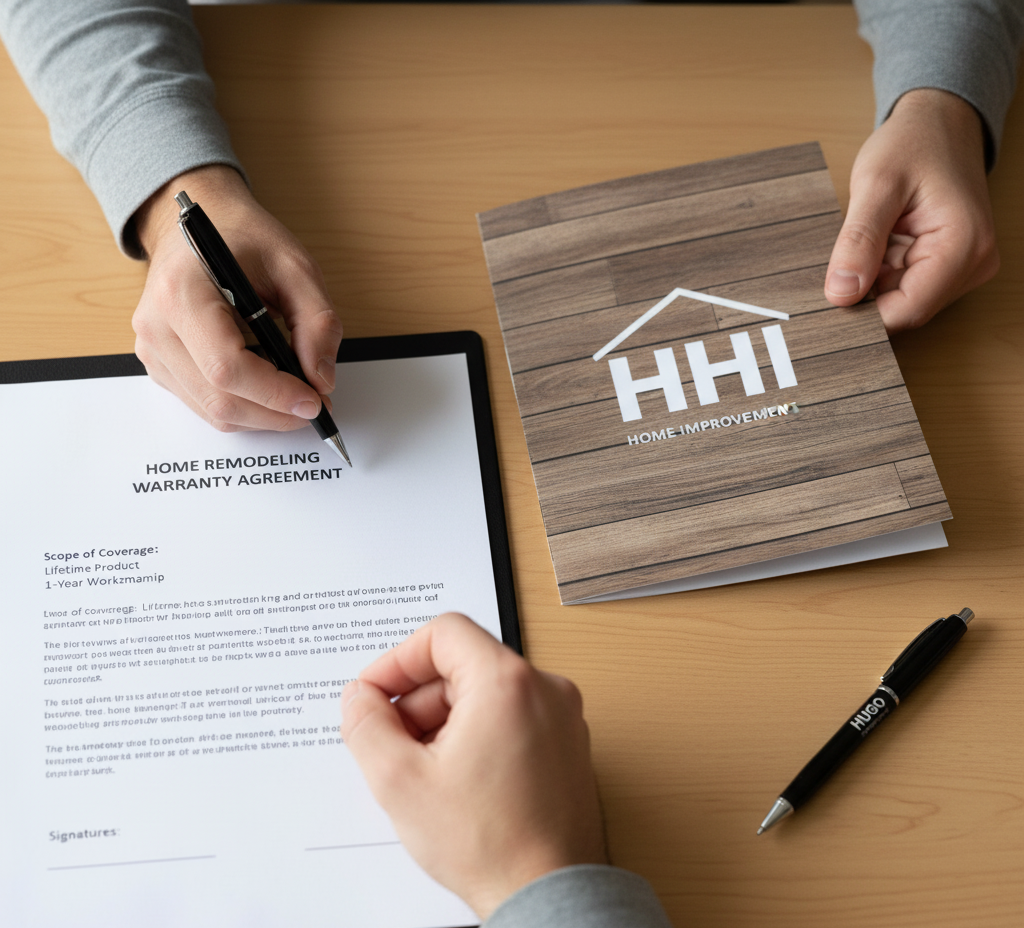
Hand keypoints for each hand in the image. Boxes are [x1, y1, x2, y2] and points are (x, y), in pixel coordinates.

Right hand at [132, 165, 342, 430]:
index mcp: (183, 293)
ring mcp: (152, 349)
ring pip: (213, 411)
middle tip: (316, 404)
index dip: (274, 393)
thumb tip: (322, 380)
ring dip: (263, 415)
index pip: (226, 366)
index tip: (314, 400)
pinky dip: (244, 407)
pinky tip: (268, 387)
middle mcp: (157, 326)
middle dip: (276, 412)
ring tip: (298, 396)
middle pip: (219, 398)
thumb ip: (317, 323)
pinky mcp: (160, 365)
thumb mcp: (295, 266)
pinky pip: (204, 404)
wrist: (199, 227)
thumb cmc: (243, 239)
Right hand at [340, 613, 606, 919]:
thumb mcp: (401, 781)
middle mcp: (545, 688)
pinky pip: (512, 717)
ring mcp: (562, 717)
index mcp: (508, 682)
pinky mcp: (567, 744)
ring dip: (445, 720)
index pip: (444, 633)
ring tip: (424, 771)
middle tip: (392, 743)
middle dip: (419, 699)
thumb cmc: (489, 843)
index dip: (398, 660)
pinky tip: (457, 780)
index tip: (376, 693)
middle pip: (464, 665)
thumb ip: (367, 725)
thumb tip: (359, 697)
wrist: (547, 895)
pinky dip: (477, 735)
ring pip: (487, 693)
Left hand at [825, 89, 998, 332]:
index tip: (825, 302)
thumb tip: (840, 293)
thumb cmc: (913, 142)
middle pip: (906, 309)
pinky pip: (905, 286)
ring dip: (872, 284)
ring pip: (902, 300)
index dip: (864, 315)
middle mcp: (972, 263)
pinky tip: (871, 250)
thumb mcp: (876, 184)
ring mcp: (963, 267)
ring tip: (857, 249)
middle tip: (832, 271)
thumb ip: (858, 240)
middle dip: (865, 298)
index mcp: (963, 245)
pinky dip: (880, 275)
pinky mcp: (949, 265)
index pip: (908, 310)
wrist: (939, 122)